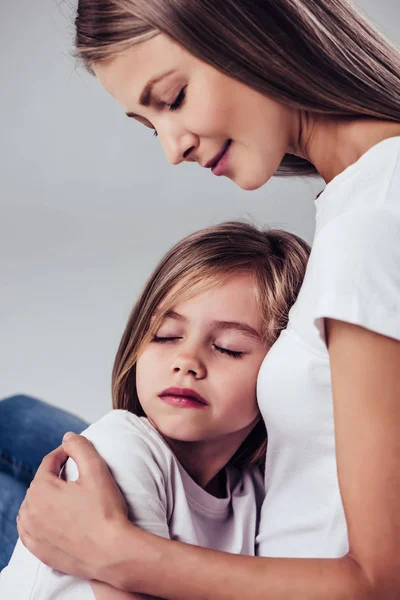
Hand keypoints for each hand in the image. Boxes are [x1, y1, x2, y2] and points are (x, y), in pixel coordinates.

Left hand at [17, 432, 128, 580]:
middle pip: (40, 484)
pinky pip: (30, 530)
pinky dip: (38, 520)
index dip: (63, 454)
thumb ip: (80, 448)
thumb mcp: (96, 471)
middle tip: (74, 475)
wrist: (112, 553)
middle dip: (55, 476)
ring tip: (64, 496)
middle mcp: (30, 511)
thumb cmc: (106, 512)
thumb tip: (67, 437)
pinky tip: (53, 518)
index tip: (75, 453)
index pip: (48, 462)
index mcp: (41, 489)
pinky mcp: (38, 551)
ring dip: (45, 498)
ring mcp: (32, 533)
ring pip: (32, 506)